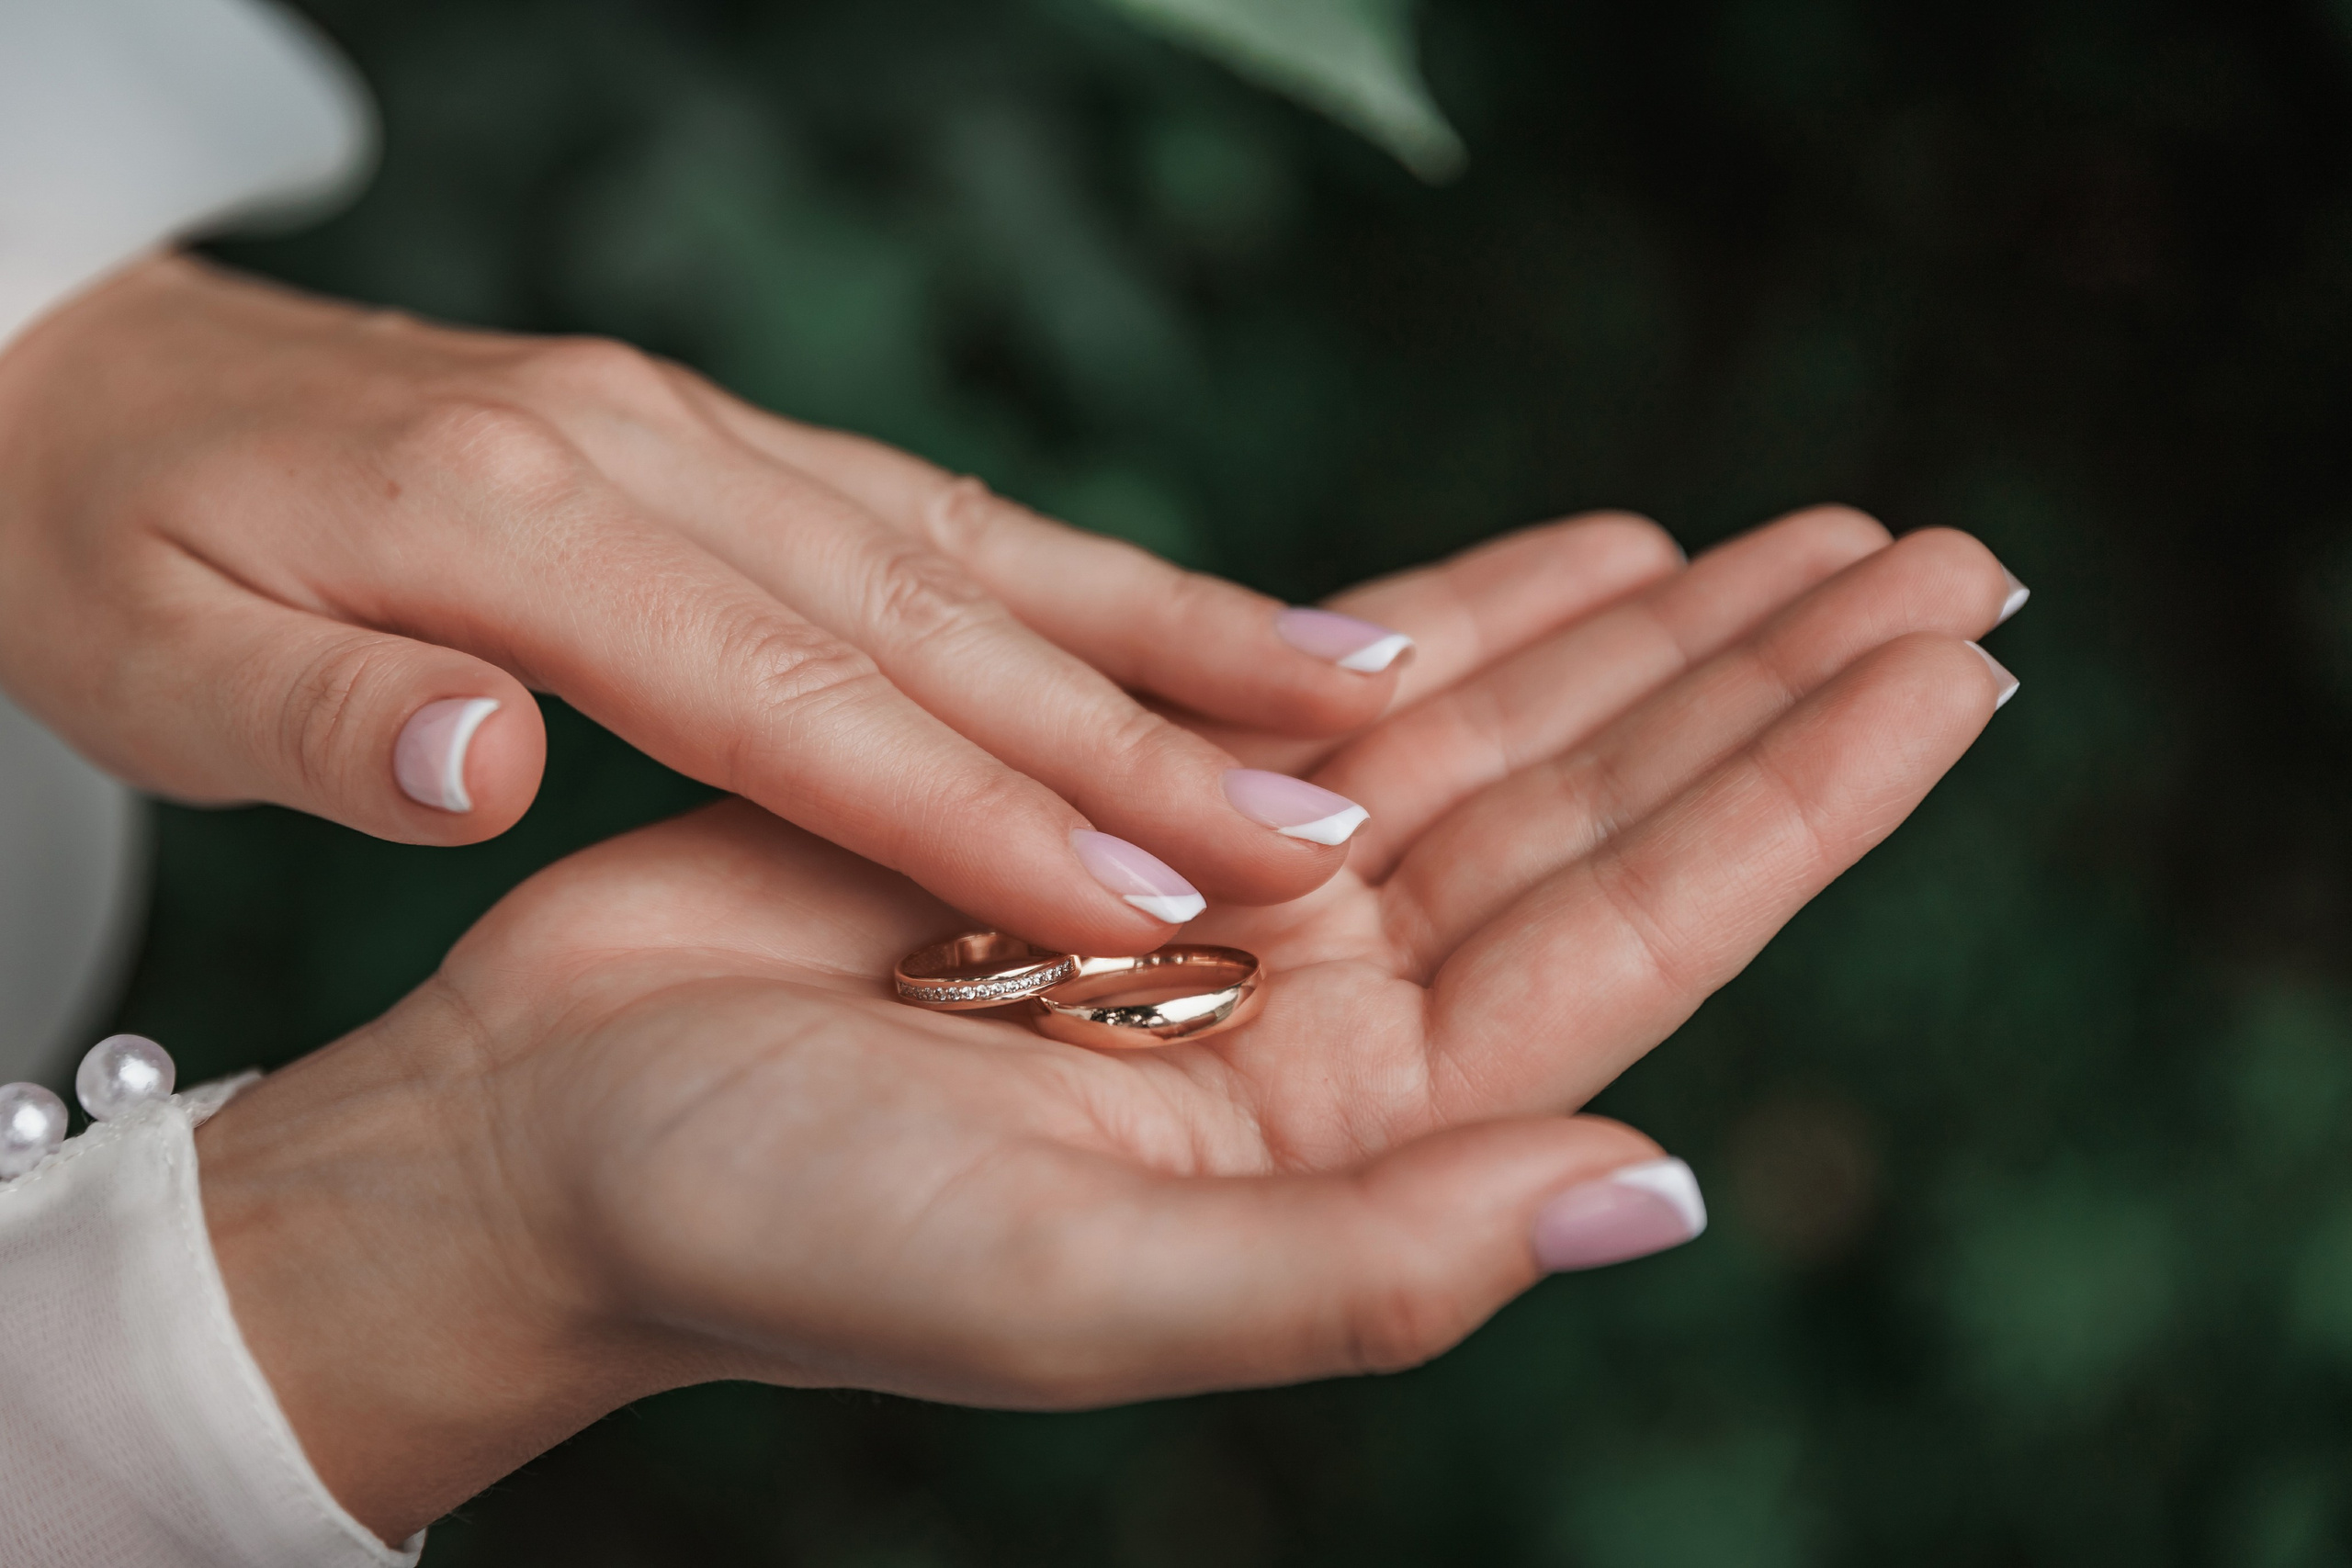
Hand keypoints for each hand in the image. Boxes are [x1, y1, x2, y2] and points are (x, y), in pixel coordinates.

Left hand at [0, 256, 1679, 951]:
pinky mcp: (729, 440)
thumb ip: (326, 719)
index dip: (974, 809)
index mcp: (509, 519)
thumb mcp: (150, 654)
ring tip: (1361, 703)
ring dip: (1170, 636)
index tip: (1146, 907)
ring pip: (977, 549)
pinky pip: (944, 513)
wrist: (83, 376)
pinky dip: (1092, 577)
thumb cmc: (114, 546)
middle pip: (932, 618)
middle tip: (1330, 834)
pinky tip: (1214, 627)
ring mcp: (703, 429)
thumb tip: (496, 763)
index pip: (788, 699)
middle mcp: (646, 450)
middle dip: (1143, 737)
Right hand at [193, 508, 2020, 1542]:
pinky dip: (1467, 613)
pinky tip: (1589, 558)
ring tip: (1803, 540)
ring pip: (1494, 738)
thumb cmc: (774, 1236)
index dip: (1796, 804)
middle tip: (1938, 563)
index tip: (1947, 675)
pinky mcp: (1128, 797)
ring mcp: (1233, 896)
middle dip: (1765, 686)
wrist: (552, 1138)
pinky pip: (1335, 687)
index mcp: (1342, 1138)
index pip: (1629, 943)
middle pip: (1598, 815)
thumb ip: (1368, 1269)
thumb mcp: (1078, 1287)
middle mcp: (1320, 1012)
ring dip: (1652, 635)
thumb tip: (1656, 1195)